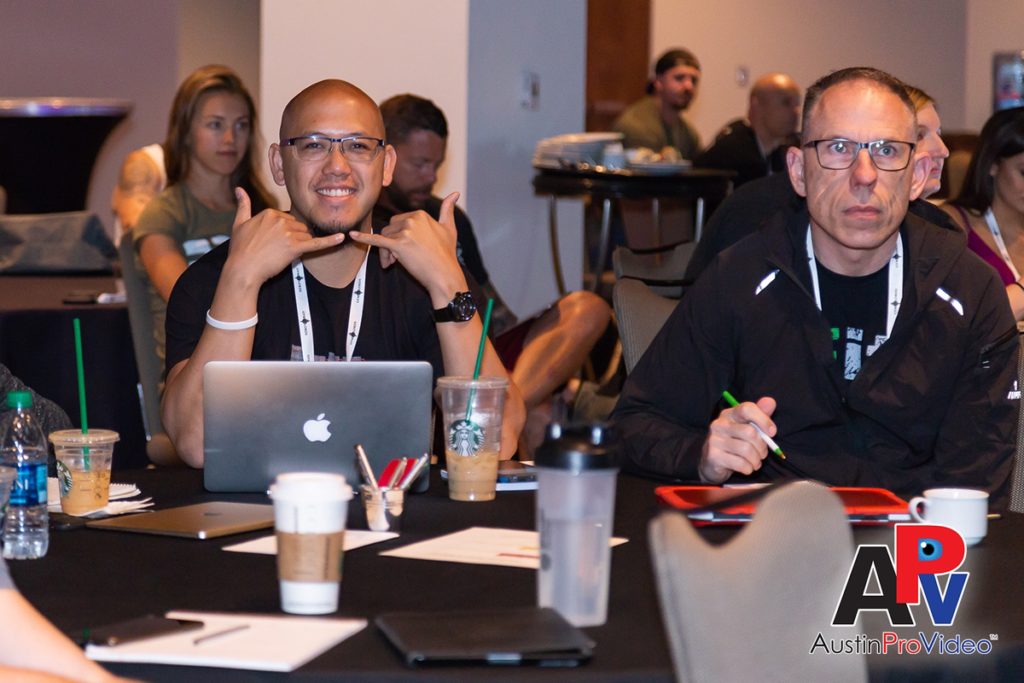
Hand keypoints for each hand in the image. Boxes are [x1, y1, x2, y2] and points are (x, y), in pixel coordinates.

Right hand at [223, 188, 345, 288]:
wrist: (242, 269)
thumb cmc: (240, 249)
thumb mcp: (239, 223)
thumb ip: (243, 205)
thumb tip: (239, 189)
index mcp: (270, 212)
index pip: (288, 220)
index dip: (284, 233)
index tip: (272, 242)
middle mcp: (280, 220)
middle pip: (299, 227)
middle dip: (294, 238)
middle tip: (276, 250)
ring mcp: (288, 233)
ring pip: (306, 237)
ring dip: (299, 246)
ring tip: (281, 254)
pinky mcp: (295, 247)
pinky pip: (316, 243)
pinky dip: (330, 241)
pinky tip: (341, 237)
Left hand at [347, 192, 464, 302]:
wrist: (444, 275)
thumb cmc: (447, 254)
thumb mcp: (449, 228)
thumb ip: (448, 209)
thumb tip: (455, 193)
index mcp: (420, 214)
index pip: (399, 222)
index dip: (399, 237)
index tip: (407, 250)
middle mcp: (412, 219)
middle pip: (389, 229)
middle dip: (391, 244)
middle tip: (398, 260)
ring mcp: (405, 231)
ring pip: (384, 238)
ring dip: (387, 253)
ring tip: (395, 264)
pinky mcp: (398, 245)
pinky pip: (377, 241)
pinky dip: (364, 239)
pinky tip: (352, 236)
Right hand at [698, 396, 777, 483]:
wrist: (712, 463)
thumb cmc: (734, 442)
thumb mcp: (746, 427)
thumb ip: (759, 415)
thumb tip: (770, 401)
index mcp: (729, 414)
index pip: (746, 409)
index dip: (763, 420)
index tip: (772, 432)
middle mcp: (719, 424)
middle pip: (750, 432)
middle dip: (762, 446)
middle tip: (763, 453)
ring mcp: (714, 440)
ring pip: (746, 450)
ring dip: (756, 460)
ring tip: (755, 462)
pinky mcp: (713, 456)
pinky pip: (740, 463)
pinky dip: (748, 468)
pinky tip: (747, 468)